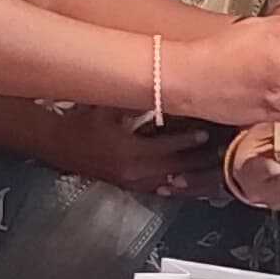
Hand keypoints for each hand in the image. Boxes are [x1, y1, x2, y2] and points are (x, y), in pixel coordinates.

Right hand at [47, 108, 219, 197]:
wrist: (59, 144)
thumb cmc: (82, 121)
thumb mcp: (107, 107)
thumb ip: (135, 102)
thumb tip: (161, 89)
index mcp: (128, 151)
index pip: (167, 146)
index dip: (188, 139)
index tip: (207, 132)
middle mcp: (133, 171)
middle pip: (174, 168)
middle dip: (198, 160)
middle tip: (220, 150)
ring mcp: (131, 182)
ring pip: (170, 182)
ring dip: (192, 175)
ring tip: (213, 167)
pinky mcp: (128, 186)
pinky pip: (158, 189)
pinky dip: (176, 185)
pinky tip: (190, 182)